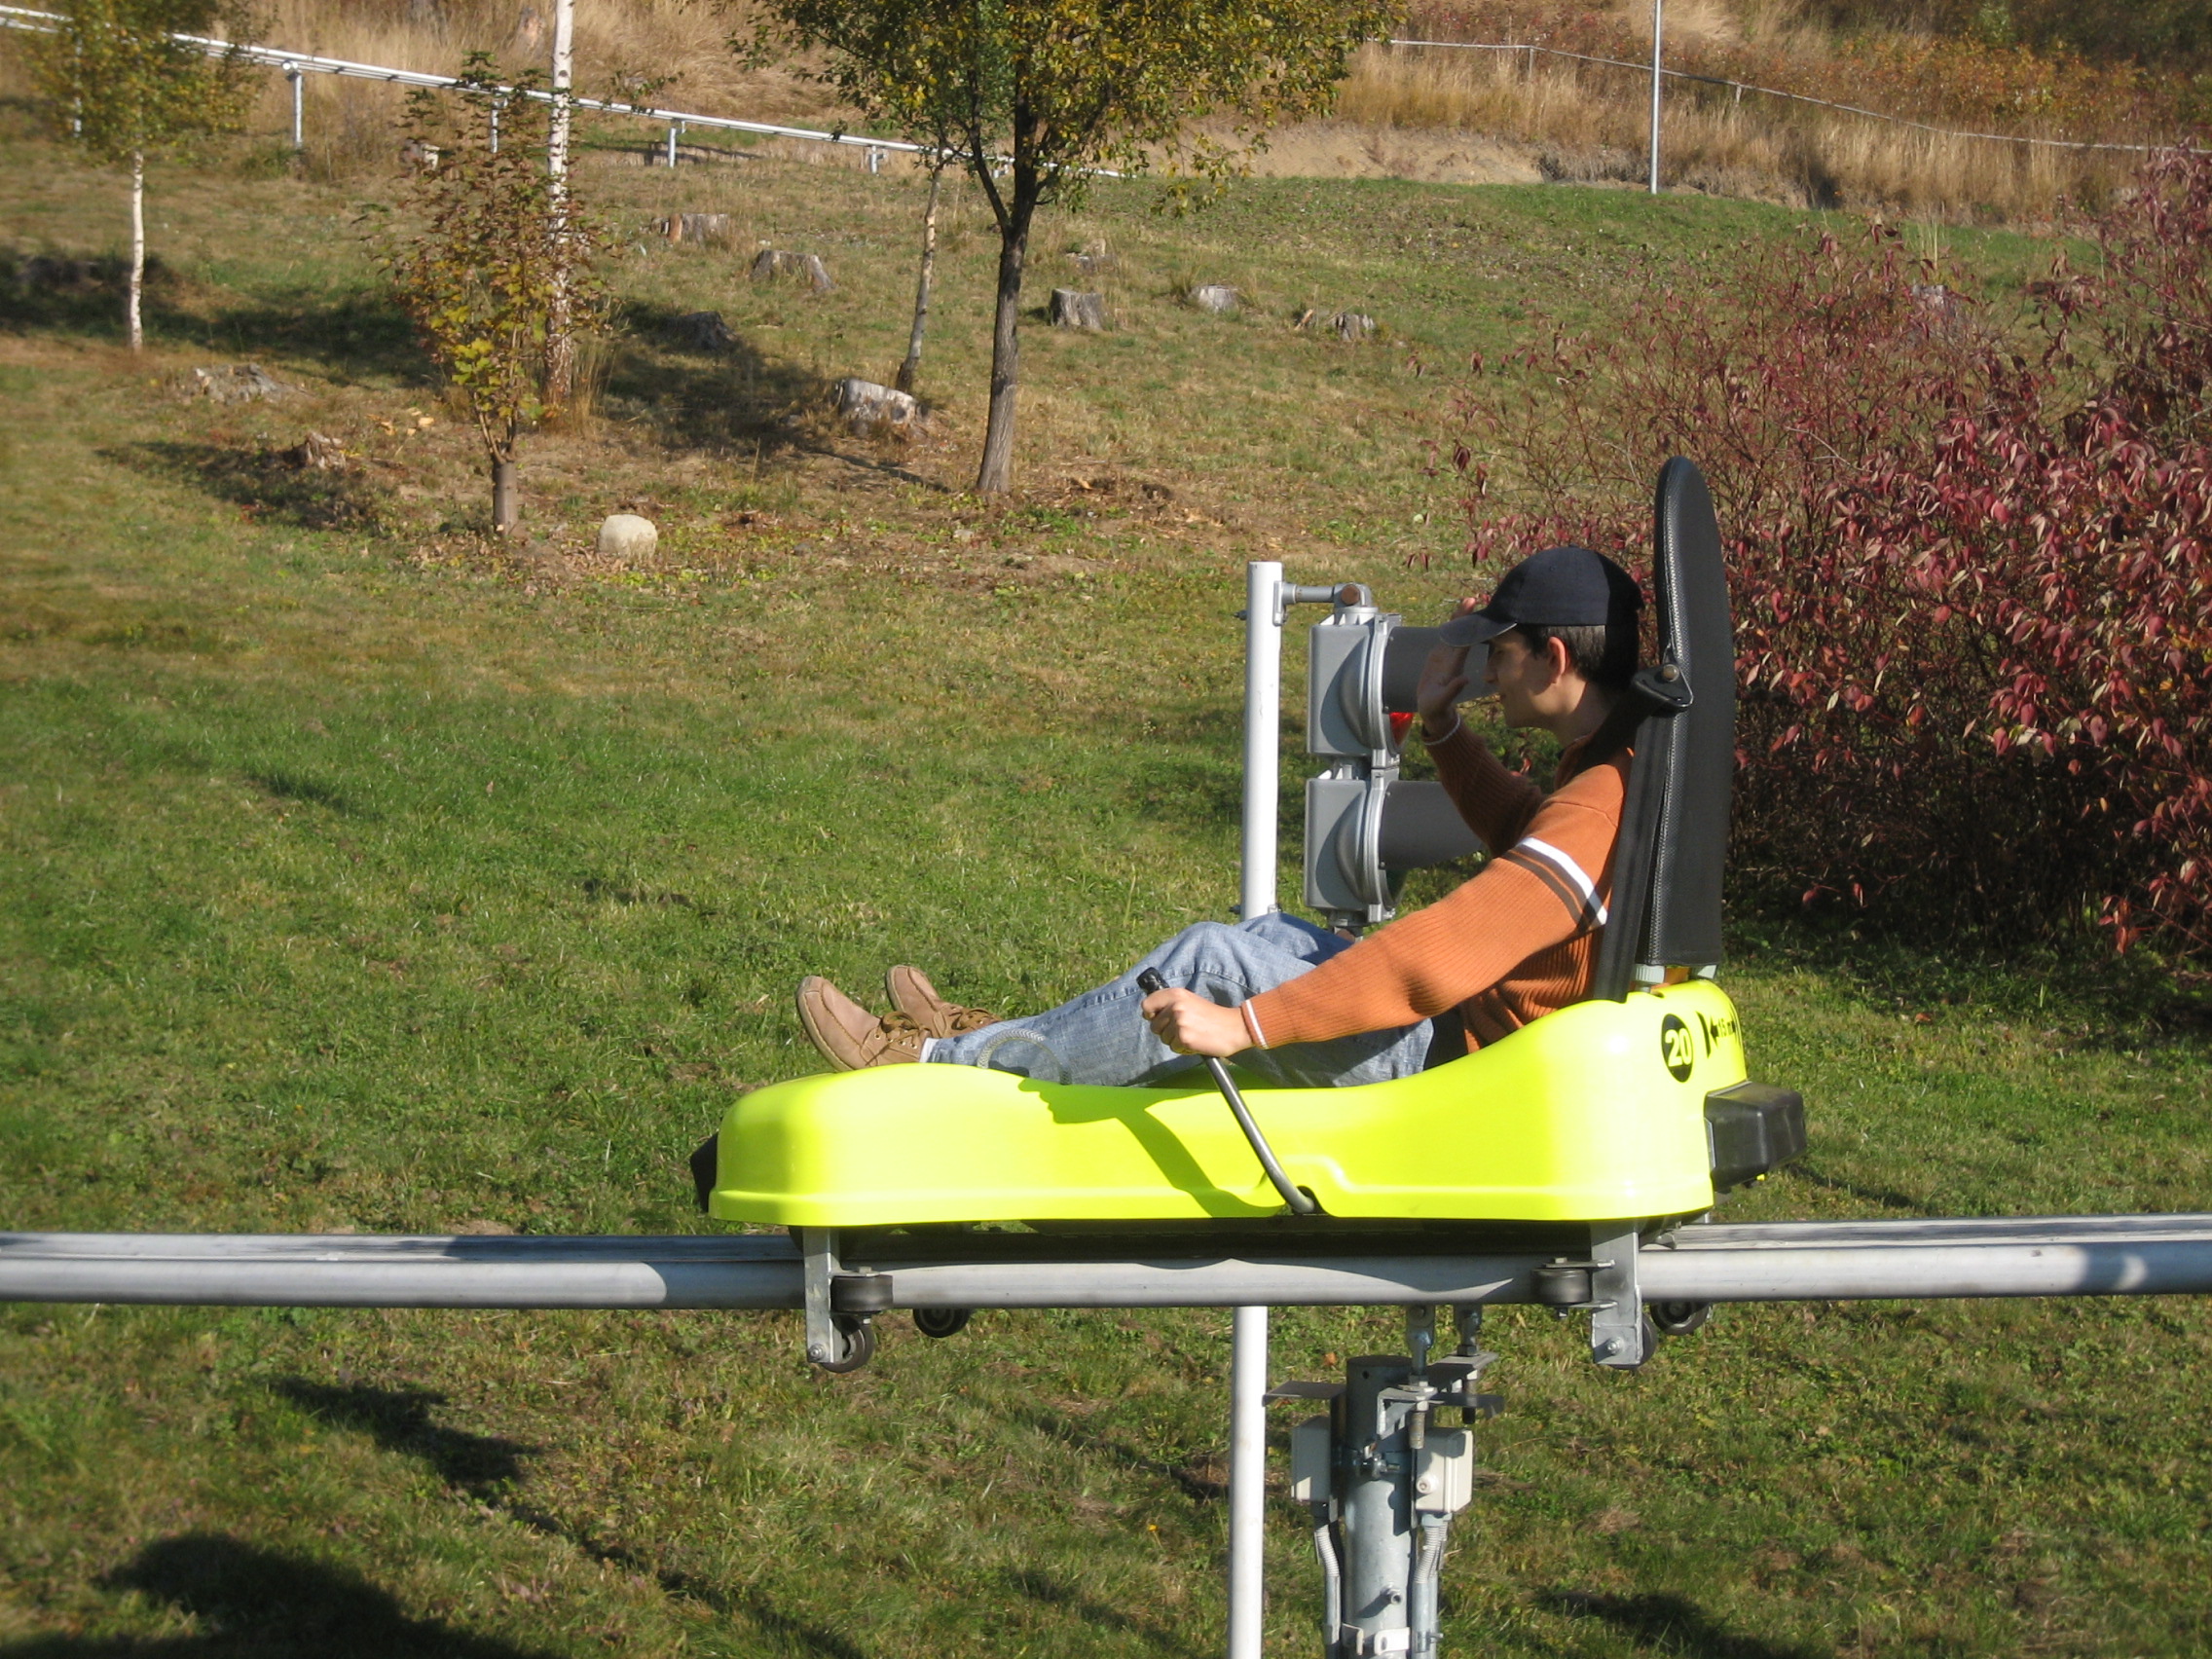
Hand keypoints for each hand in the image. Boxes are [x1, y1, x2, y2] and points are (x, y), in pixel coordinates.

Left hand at [1141, 987, 1250, 1057]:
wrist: (1235, 1027)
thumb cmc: (1212, 1016)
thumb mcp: (1190, 1001)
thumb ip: (1171, 1004)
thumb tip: (1150, 1015)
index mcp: (1176, 994)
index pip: (1147, 1004)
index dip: (1150, 1014)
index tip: (1156, 1018)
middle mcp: (1175, 1006)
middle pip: (1154, 1026)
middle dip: (1166, 1031)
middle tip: (1184, 1029)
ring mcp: (1179, 1022)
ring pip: (1164, 1039)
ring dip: (1176, 1041)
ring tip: (1193, 1034)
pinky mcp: (1184, 1038)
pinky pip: (1174, 1048)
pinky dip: (1184, 1049)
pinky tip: (1196, 1042)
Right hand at [1415, 597, 1481, 734]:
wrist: (1433, 710)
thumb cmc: (1437, 707)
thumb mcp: (1442, 700)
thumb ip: (1453, 690)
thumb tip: (1465, 679)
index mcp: (1454, 666)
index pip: (1463, 643)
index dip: (1468, 629)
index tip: (1473, 615)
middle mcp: (1452, 658)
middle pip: (1460, 634)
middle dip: (1465, 617)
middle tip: (1471, 598)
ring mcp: (1446, 657)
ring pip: (1453, 634)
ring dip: (1459, 619)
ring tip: (1466, 601)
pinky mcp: (1438, 658)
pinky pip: (1445, 640)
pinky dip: (1449, 628)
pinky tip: (1455, 617)